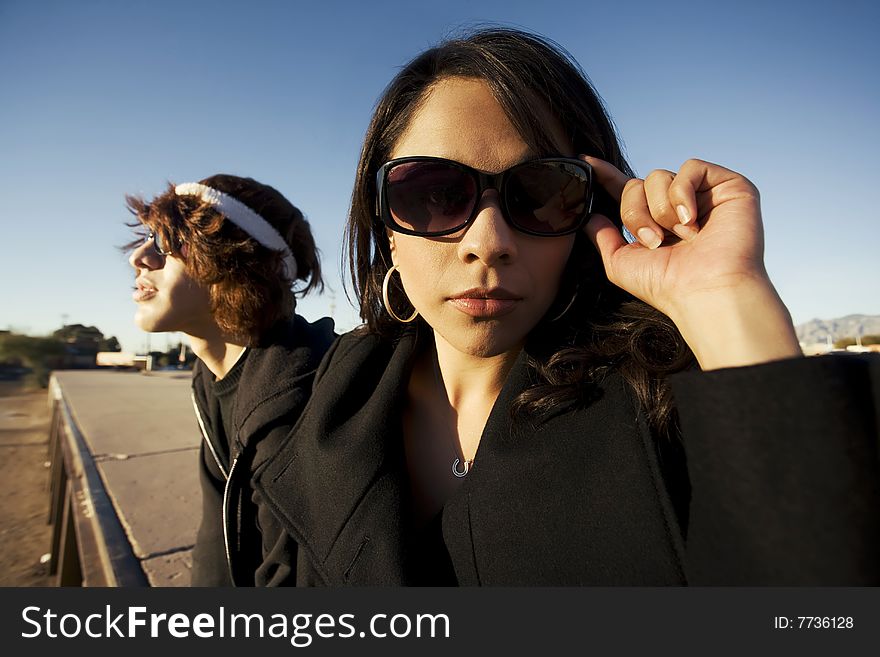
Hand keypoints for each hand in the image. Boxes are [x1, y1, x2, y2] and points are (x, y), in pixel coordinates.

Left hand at [583, 156, 800, 369]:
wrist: (706, 291)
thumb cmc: (666, 285)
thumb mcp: (621, 263)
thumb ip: (602, 237)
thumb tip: (588, 215)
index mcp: (656, 222)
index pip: (629, 191)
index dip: (606, 176)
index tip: (584, 163)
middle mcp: (679, 206)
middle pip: (638, 184)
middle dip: (637, 213)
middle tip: (655, 242)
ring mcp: (704, 195)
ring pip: (659, 175)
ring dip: (661, 209)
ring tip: (679, 235)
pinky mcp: (728, 186)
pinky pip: (690, 167)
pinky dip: (683, 193)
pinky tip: (690, 220)